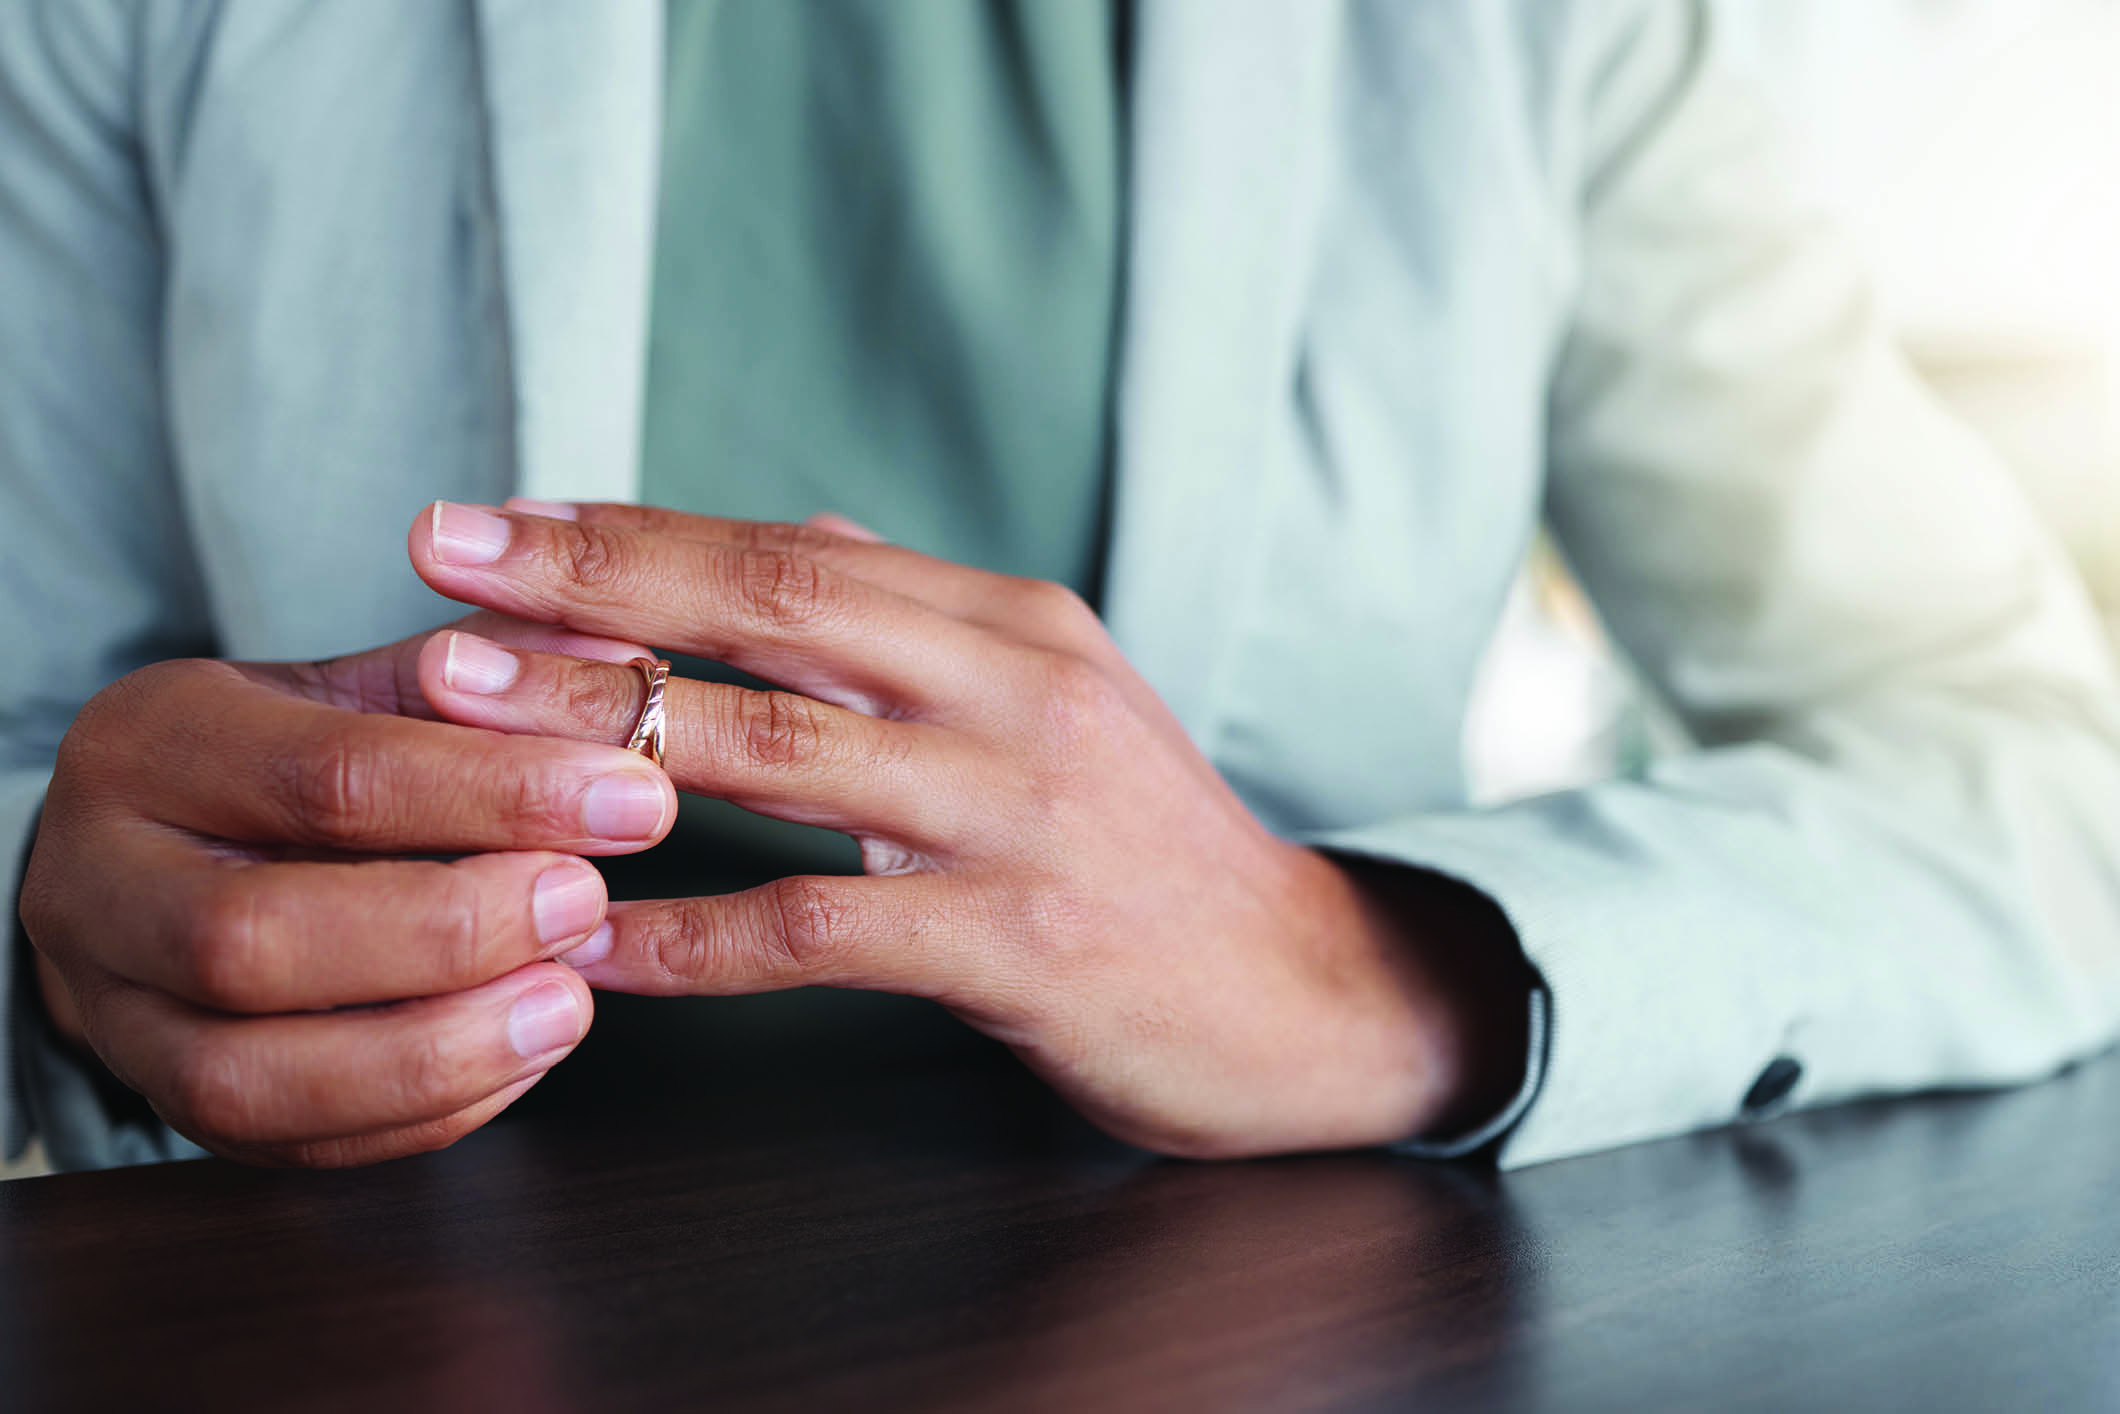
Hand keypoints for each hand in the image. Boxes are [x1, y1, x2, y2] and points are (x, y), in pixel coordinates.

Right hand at [17, 614, 676, 1165]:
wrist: (176, 844)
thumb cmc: (295, 755)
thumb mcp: (369, 687)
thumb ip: (492, 676)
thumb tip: (626, 664)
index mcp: (152, 743)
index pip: (327, 777)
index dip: (496, 794)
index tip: (631, 798)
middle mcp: (99, 883)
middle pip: (256, 940)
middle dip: (449, 933)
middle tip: (585, 902)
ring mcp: (117, 1012)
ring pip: (249, 1075)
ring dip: (435, 1051)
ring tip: (568, 1001)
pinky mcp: (172, 1106)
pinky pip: (292, 1143)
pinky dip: (425, 1112)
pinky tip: (522, 1056)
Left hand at [408, 502, 1527, 1157]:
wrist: (1298, 989)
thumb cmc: (1144, 849)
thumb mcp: (1049, 703)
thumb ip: (917, 620)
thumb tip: (789, 535)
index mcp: (1012, 624)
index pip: (792, 552)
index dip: (634, 531)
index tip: (496, 522)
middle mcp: (1017, 691)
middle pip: (773, 609)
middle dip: (591, 584)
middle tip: (438, 566)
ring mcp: (1023, 813)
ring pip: (780, 749)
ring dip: (605, 728)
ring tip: (463, 718)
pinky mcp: (1024, 941)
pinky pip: (822, 929)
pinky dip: (691, 934)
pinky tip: (591, 943)